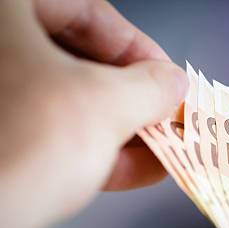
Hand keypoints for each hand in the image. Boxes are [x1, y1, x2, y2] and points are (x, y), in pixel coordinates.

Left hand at [0, 0, 186, 227]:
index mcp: (2, 12)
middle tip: (163, 116)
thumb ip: (151, 87)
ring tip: (160, 150)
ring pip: (61, 101)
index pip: (86, 10)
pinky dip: (90, 150)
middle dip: (130, 96)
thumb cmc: (22, 147)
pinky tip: (133, 170)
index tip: (166, 78)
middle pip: (73, 58)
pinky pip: (45, 134)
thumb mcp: (107, 105)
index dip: (138, 47)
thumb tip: (172, 84)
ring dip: (117, 127)